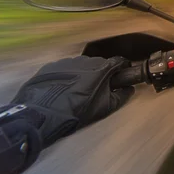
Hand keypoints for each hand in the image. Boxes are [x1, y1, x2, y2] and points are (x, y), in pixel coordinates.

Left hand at [11, 56, 134, 145]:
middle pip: (100, 63)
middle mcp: (86, 60)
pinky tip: (63, 89)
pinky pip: (65, 68)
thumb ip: (122, 96)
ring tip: (78, 90)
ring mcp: (67, 61)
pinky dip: (68, 75)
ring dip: (84, 74)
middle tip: (99, 88)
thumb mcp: (105, 107)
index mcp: (102, 68)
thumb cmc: (79, 111)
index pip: (119, 61)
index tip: (122, 76)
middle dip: (102, 73)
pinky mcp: (51, 66)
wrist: (44, 113)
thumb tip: (129, 89)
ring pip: (82, 65)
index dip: (122, 69)